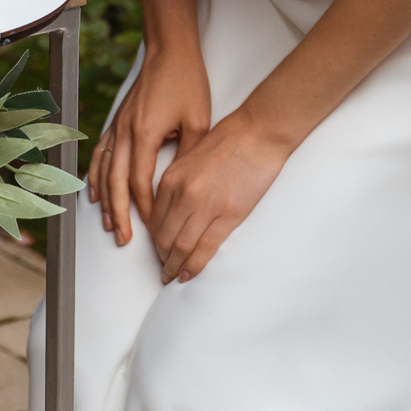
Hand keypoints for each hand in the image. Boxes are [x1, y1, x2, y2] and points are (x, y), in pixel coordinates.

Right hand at [86, 47, 212, 249]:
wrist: (169, 50)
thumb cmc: (186, 82)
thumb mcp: (198, 121)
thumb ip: (189, 154)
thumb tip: (184, 186)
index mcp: (145, 133)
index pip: (140, 182)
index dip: (146, 210)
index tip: (155, 230)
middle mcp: (125, 132)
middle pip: (116, 182)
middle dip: (119, 213)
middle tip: (124, 239)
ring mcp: (118, 126)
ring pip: (104, 169)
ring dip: (105, 198)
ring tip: (108, 223)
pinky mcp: (118, 120)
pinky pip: (102, 154)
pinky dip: (97, 175)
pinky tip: (96, 189)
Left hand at [147, 108, 291, 282]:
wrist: (257, 133)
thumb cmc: (228, 141)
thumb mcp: (190, 158)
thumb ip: (179, 182)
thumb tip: (173, 209)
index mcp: (171, 179)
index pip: (153, 218)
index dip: (153, 239)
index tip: (156, 250)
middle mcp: (183, 194)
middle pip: (163, 236)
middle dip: (161, 257)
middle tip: (162, 271)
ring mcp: (205, 206)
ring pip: (181, 246)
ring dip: (174, 266)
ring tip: (172, 278)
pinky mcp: (229, 215)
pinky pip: (206, 248)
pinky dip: (194, 265)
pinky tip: (188, 274)